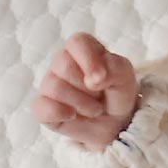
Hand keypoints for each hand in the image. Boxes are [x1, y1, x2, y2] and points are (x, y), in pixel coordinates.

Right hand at [32, 32, 139, 150]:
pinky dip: (60, 114)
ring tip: (93, 109)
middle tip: (100, 97)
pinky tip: (73, 116)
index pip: (77, 42)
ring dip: (82, 104)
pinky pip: (42, 108)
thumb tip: (92, 80)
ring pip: (56, 88)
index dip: (88, 60)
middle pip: (64, 66)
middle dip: (88, 89)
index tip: (101, 79)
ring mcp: (49, 84)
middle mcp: (62, 62)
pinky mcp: (43, 107)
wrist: (116, 125)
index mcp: (83, 49)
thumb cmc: (118, 93)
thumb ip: (115, 69)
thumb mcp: (126, 77)